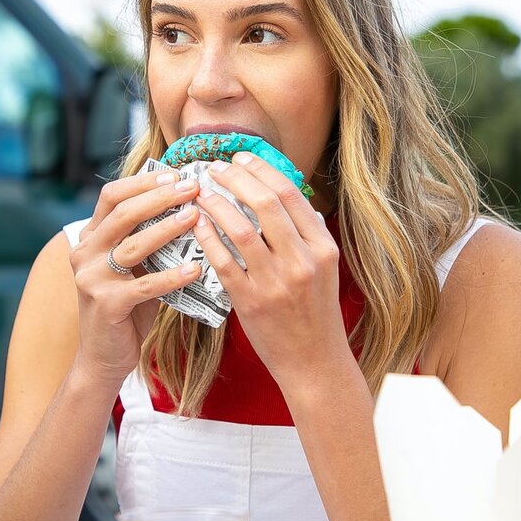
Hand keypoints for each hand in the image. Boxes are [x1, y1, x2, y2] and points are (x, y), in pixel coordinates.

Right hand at [70, 169, 202, 389]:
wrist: (103, 357)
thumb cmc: (127, 309)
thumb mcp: (133, 269)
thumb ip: (149, 241)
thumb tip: (190, 210)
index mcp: (90, 238)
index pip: (111, 196)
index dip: (143, 182)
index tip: (175, 175)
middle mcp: (84, 253)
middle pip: (122, 213)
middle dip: (159, 197)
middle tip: (192, 189)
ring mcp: (91, 278)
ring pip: (133, 245)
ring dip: (168, 228)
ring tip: (196, 217)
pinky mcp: (106, 304)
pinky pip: (144, 285)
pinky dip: (171, 276)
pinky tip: (195, 269)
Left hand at [194, 151, 348, 389]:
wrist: (314, 362)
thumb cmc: (314, 313)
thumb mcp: (324, 269)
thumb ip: (307, 234)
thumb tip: (286, 196)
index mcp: (322, 248)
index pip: (291, 194)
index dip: (262, 169)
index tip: (241, 157)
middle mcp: (303, 261)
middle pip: (266, 203)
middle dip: (236, 178)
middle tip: (215, 167)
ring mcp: (276, 283)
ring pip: (241, 229)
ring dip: (216, 204)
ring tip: (200, 192)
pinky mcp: (251, 303)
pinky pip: (223, 262)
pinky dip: (208, 238)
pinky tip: (196, 224)